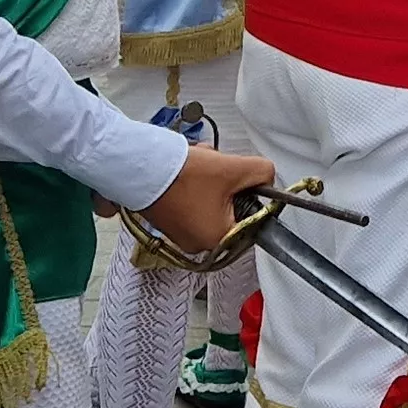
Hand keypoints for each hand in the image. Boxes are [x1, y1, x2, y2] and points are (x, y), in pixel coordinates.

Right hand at [138, 143, 280, 252]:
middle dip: (227, 183)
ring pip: (211, 201)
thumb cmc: (184, 174)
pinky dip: (193, 183)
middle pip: (230, 209)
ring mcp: (180, 233)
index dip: (251, 195)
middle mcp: (198, 244)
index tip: (243, 179)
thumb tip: (267, 179)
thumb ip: (263, 173)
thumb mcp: (235, 168)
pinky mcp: (168, 220)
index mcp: (217, 239)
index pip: (252, 220)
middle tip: (218, 168)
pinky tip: (187, 168)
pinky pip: (192, 200)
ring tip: (199, 164)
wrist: (140, 166)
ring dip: (211, 179)